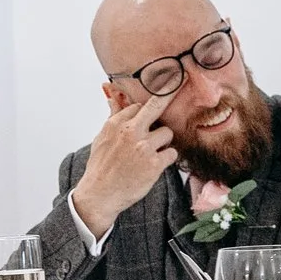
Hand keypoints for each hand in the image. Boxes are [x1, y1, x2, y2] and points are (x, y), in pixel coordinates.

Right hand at [72, 89, 176, 238]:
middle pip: (156, 106)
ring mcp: (144, 147)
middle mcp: (131, 132)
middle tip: (180, 84)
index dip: (145, 112)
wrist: (100, 194)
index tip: (153, 111)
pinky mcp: (155, 163)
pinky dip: (167, 158)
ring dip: (163, 142)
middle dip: (169, 95)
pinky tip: (157, 164)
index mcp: (116, 124)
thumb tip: (112, 97)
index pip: (138, 106)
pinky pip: (172, 152)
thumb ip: (112, 117)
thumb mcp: (101, 138)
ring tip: (152, 153)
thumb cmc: (101, 167)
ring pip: (167, 133)